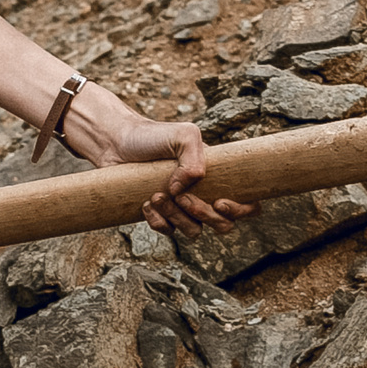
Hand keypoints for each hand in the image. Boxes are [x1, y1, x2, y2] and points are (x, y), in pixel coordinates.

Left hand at [63, 84, 254, 234]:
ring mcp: (184, 208)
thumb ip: (194, 158)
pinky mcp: (163, 217)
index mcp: (220, 177)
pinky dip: (158, 221)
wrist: (117, 143)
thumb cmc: (153, 136)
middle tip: (181, 196)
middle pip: (223, 225)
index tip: (220, 202)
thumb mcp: (183, 135)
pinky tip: (145, 203)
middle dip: (203, 214)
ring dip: (176, 216)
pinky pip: (169, 232)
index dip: (243, 211)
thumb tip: (185, 190)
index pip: (249, 203)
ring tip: (155, 195)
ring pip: (195, 231)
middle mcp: (206, 195)